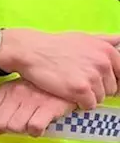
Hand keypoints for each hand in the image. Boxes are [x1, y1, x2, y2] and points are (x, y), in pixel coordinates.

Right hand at [0, 30, 119, 108]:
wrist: (31, 51)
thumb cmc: (55, 45)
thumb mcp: (84, 37)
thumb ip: (105, 40)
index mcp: (108, 51)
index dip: (109, 81)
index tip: (98, 82)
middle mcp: (104, 63)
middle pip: (111, 88)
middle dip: (98, 89)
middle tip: (80, 85)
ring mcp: (93, 77)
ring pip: (100, 98)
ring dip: (88, 97)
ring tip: (73, 90)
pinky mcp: (80, 90)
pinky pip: (89, 105)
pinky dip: (80, 104)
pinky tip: (69, 95)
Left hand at [0, 79, 75, 142]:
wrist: (72, 77)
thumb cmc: (45, 87)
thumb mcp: (19, 91)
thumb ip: (4, 106)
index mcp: (6, 89)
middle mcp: (16, 93)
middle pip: (0, 123)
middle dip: (7, 130)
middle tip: (19, 127)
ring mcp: (32, 100)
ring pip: (15, 127)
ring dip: (23, 130)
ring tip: (32, 123)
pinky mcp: (48, 107)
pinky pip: (34, 128)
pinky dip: (36, 131)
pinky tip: (41, 126)